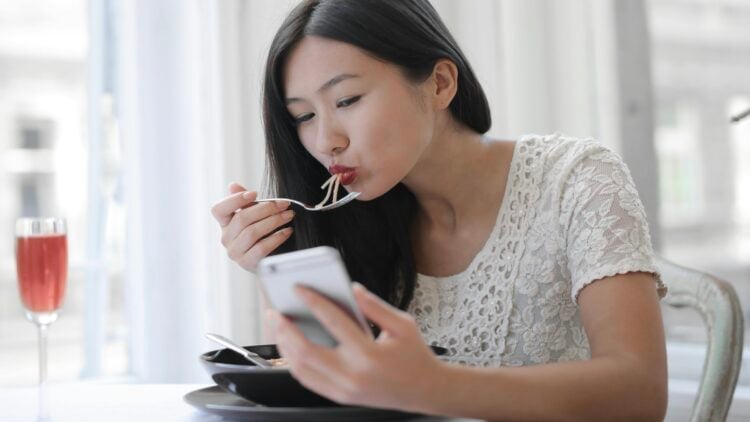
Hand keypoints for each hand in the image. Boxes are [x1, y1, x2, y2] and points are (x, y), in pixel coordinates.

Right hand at [210, 182, 294, 271]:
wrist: (270, 260)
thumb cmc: (262, 235)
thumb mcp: (255, 216)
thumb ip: (245, 202)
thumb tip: (233, 185)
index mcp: (225, 224)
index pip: (218, 210)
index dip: (234, 200)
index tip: (255, 193)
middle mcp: (226, 238)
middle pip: (241, 219)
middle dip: (266, 208)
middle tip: (284, 204)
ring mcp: (235, 253)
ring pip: (252, 232)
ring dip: (274, 221)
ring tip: (288, 215)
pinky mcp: (246, 263)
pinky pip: (261, 248)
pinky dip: (277, 237)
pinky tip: (288, 231)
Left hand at [270, 283, 443, 411]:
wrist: (425, 391)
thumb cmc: (415, 355)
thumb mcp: (403, 324)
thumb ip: (375, 305)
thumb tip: (352, 288)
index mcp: (369, 354)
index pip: (334, 322)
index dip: (313, 301)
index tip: (298, 287)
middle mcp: (353, 375)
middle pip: (306, 351)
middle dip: (285, 329)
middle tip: (274, 311)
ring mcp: (344, 390)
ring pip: (301, 368)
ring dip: (284, 346)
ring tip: (278, 326)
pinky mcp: (340, 397)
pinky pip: (308, 380)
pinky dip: (294, 362)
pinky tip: (290, 345)